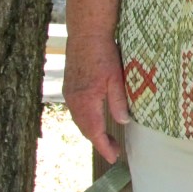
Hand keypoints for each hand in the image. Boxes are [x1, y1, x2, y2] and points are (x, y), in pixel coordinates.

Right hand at [63, 34, 130, 162]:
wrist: (86, 33)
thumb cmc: (104, 53)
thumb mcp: (116, 78)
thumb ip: (118, 102)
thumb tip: (123, 122)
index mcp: (86, 101)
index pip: (94, 132)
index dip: (104, 146)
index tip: (113, 157)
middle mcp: (74, 100)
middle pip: (85, 129)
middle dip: (98, 142)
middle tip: (113, 151)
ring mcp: (69, 94)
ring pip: (79, 120)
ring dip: (91, 131)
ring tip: (105, 139)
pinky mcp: (69, 87)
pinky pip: (76, 111)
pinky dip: (86, 120)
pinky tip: (94, 119)